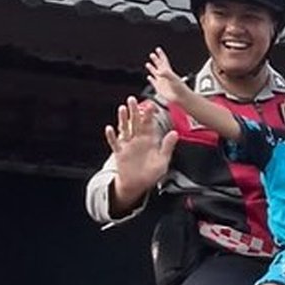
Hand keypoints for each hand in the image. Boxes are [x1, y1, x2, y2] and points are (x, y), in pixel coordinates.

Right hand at [105, 96, 178, 211]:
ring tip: (122, 109)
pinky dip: (112, 136)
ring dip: (123, 119)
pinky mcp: (120, 153)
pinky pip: (115, 143)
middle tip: (132, 99)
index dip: (149, 115)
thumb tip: (174, 133)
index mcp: (149, 140)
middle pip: (135, 123)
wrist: (138, 184)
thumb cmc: (151, 173)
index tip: (150, 105)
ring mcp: (128, 145)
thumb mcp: (163, 160)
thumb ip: (168, 146)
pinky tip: (110, 128)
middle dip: (134, 111)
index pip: (149, 124)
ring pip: (124, 129)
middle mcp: (138, 140)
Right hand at [145, 47, 187, 104]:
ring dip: (152, 68)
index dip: (161, 55)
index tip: (158, 49)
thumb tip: (158, 72)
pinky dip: (151, 79)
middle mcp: (164, 76)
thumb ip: (166, 74)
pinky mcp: (159, 88)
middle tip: (152, 54)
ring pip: (155, 73)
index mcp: (168, 72)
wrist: (181, 98)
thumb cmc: (180, 89)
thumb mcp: (173, 78)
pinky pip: (154, 82)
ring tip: (148, 64)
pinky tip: (149, 77)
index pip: (164, 61)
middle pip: (159, 65)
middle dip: (156, 60)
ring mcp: (162, 81)